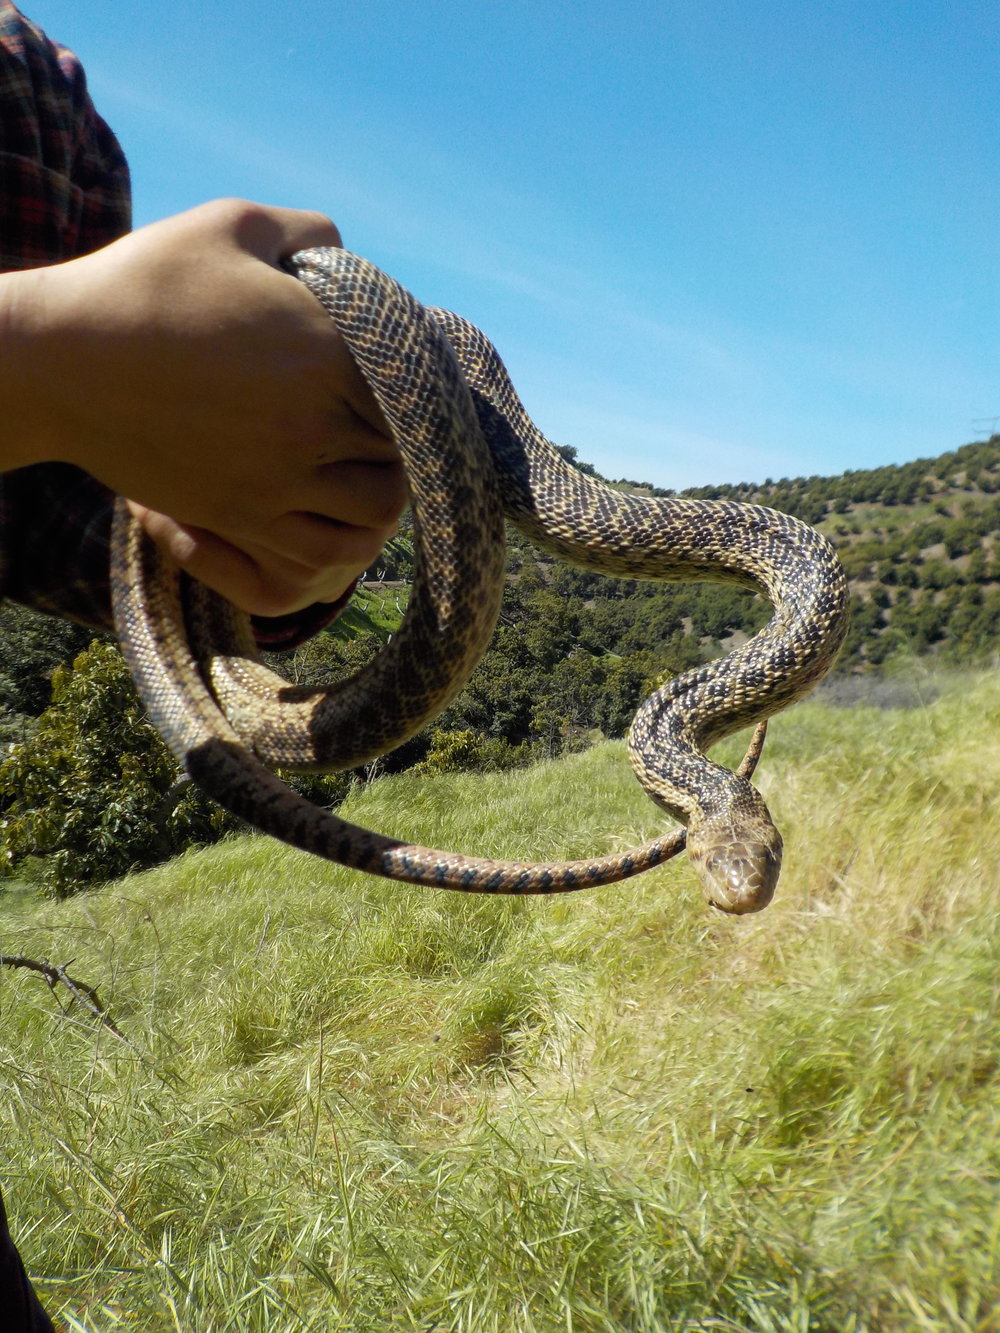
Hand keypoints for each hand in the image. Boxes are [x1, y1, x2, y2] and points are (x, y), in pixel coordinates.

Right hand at [1, 199, 405, 614]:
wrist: (62, 362)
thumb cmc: (145, 285)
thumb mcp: (230, 225)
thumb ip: (307, 230)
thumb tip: (346, 247)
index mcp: (327, 345)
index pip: (416, 379)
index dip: (420, 379)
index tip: (401, 374)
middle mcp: (317, 417)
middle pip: (408, 446)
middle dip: (408, 435)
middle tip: (388, 422)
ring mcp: (283, 475)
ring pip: (382, 507)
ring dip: (384, 489)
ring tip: (363, 468)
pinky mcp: (247, 514)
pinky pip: (325, 549)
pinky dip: (341, 536)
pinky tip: (326, 509)